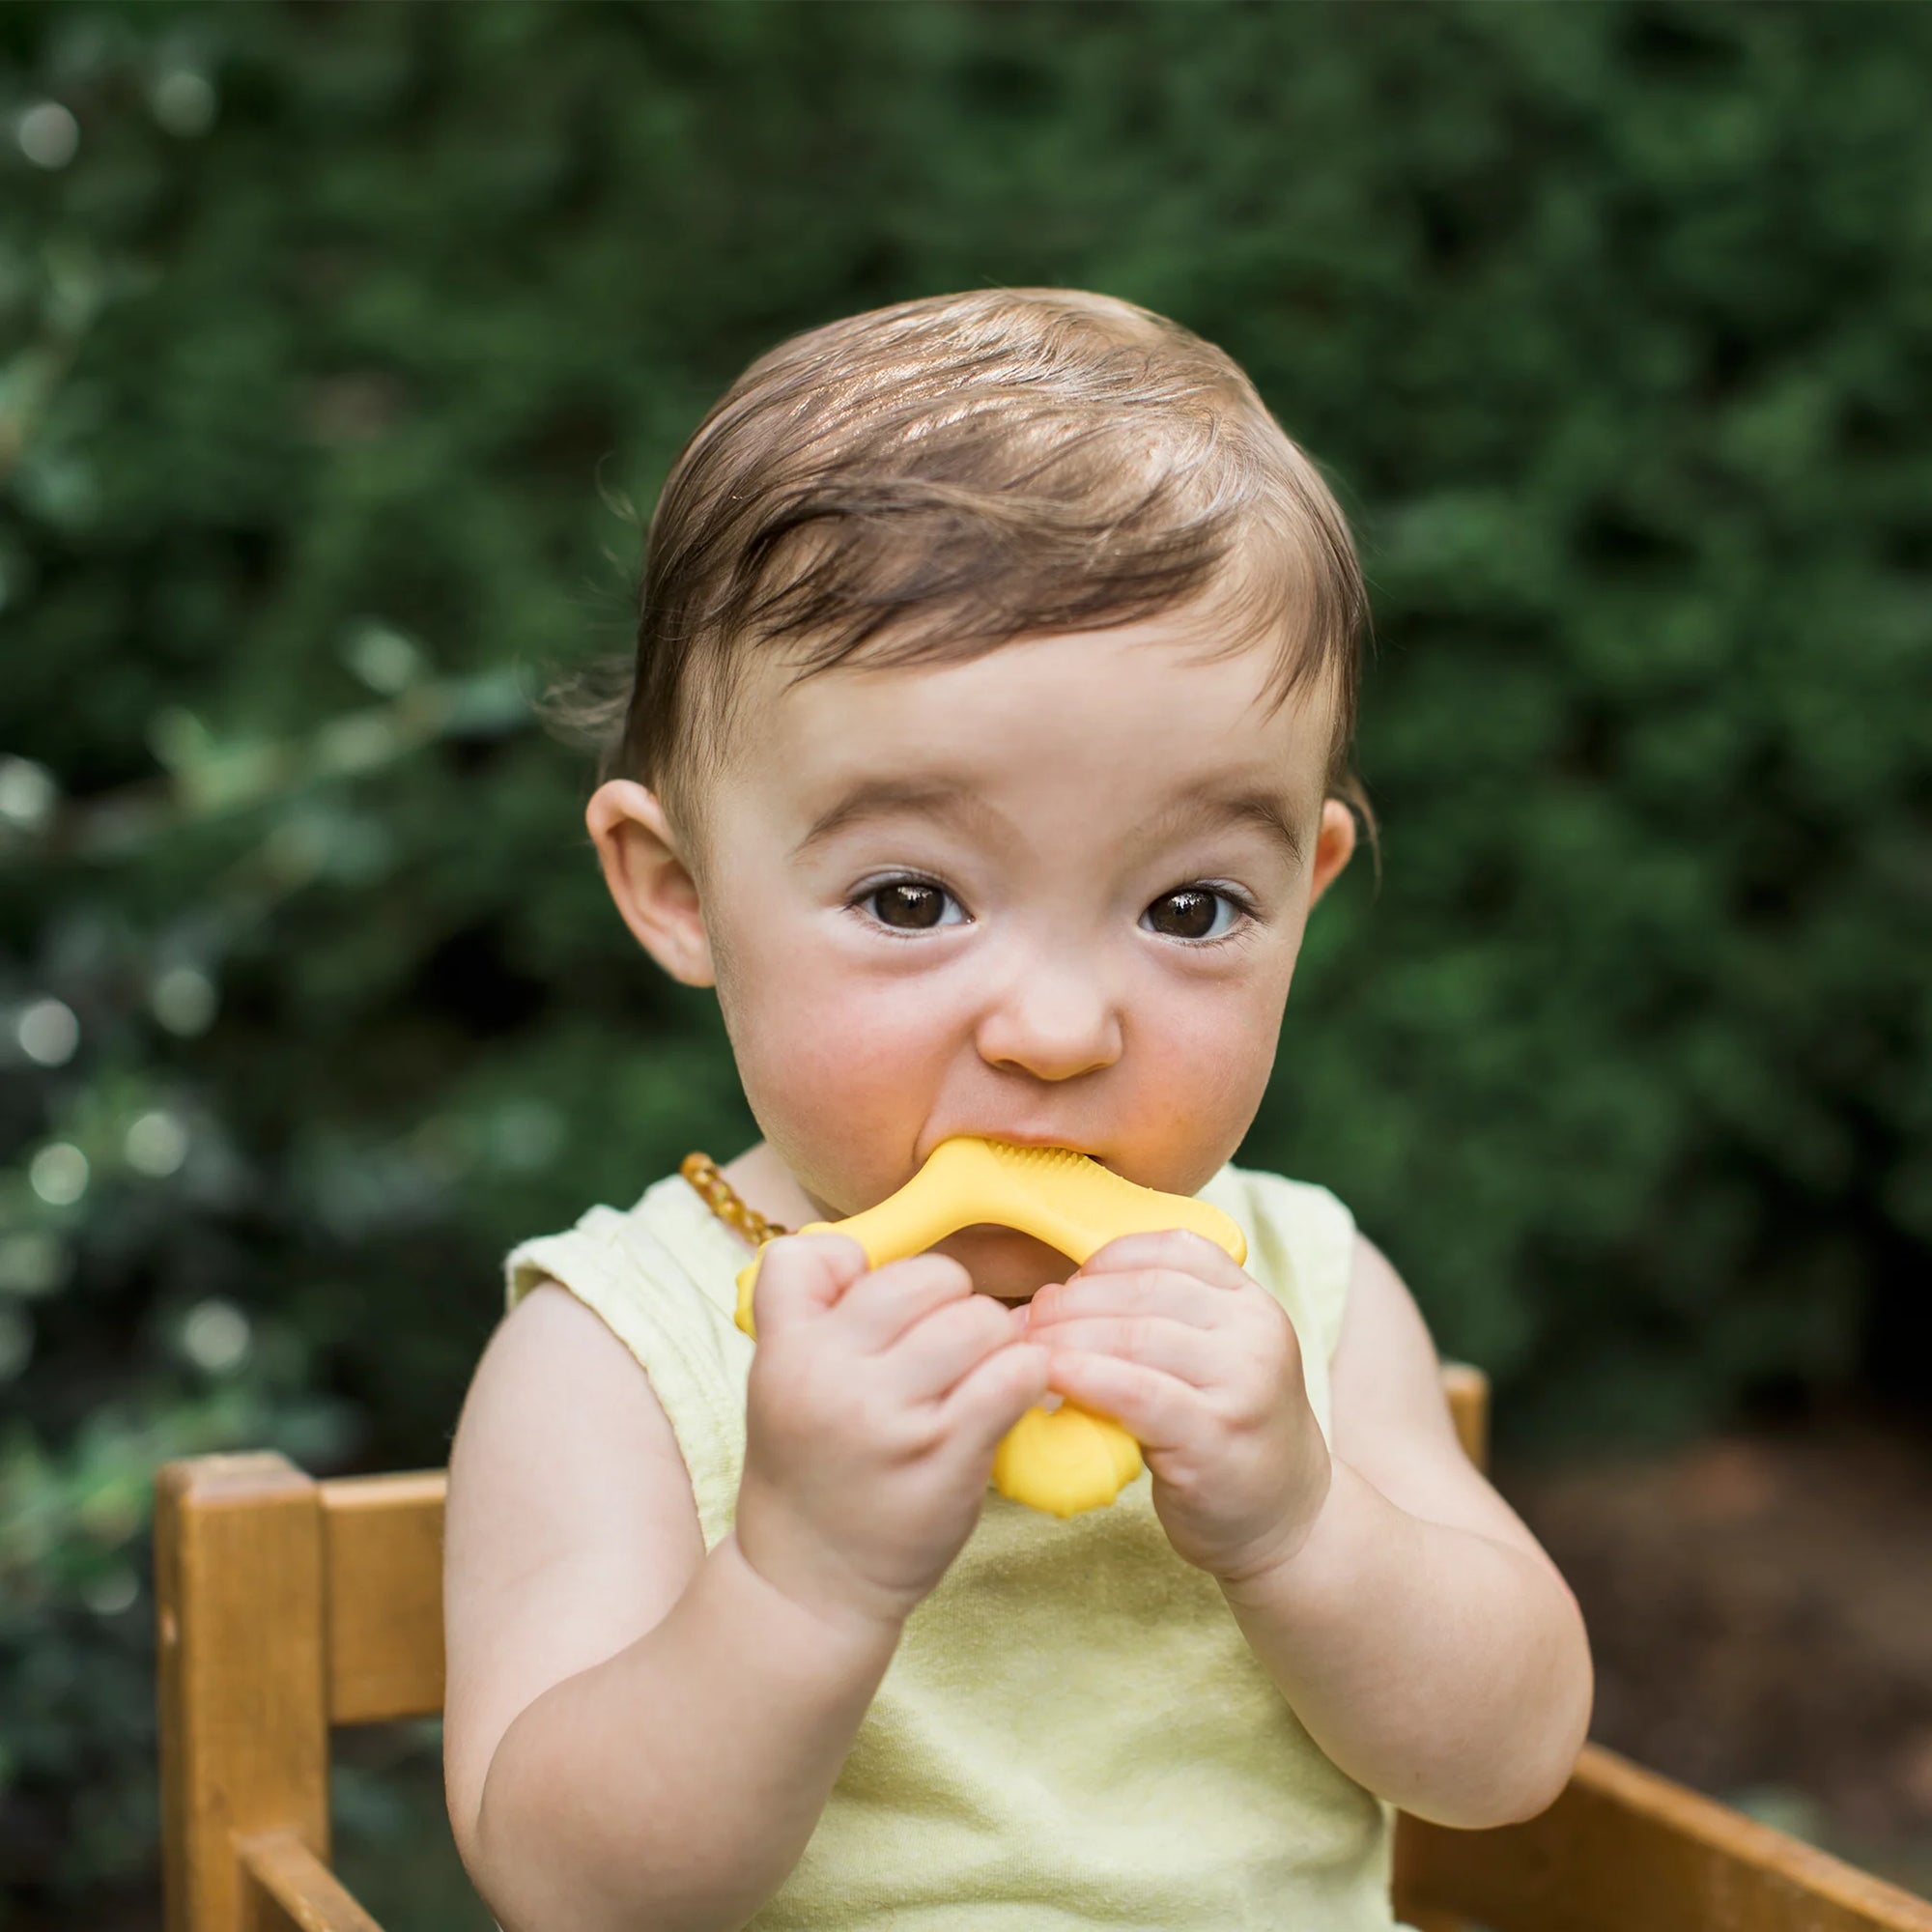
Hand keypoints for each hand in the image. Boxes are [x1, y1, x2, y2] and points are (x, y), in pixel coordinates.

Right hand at [735, 1232, 1049, 1636]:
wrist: (808, 1586)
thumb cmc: (811, 1469)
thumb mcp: (782, 1380)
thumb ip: (816, 1311)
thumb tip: (870, 1252)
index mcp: (785, 1350)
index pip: (818, 1252)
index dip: (865, 1270)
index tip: (881, 1312)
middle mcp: (831, 1377)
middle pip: (927, 1277)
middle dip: (951, 1304)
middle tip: (948, 1348)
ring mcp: (890, 1418)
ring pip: (980, 1319)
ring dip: (995, 1341)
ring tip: (979, 1375)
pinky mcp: (946, 1457)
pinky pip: (1014, 1374)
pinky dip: (1026, 1374)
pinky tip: (1011, 1395)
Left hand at [1024, 1230, 1331, 1582]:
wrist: (1285, 1521)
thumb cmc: (1222, 1434)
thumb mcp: (1208, 1359)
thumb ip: (1157, 1320)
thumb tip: (1050, 1297)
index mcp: (1250, 1300)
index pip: (1169, 1250)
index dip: (1102, 1264)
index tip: (1058, 1290)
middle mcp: (1256, 1330)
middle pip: (1143, 1291)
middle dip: (1070, 1303)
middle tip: (1022, 1325)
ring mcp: (1244, 1381)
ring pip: (1134, 1336)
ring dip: (1064, 1340)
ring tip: (1023, 1354)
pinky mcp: (1217, 1433)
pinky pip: (1137, 1392)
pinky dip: (1084, 1378)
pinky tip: (1049, 1380)